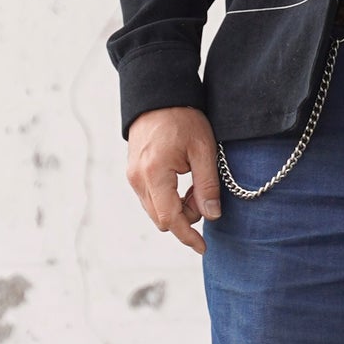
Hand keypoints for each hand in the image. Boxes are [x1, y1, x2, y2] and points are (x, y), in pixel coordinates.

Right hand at [125, 106, 220, 254]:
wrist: (158, 96)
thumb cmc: (182, 118)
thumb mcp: (203, 150)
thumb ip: (207, 185)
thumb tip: (211, 215)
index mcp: (154, 174)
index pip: (170, 219)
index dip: (188, 236)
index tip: (203, 247)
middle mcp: (137, 179)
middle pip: (161, 219)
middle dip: (186, 218)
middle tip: (204, 197)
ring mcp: (132, 177)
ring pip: (155, 210)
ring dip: (177, 208)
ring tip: (195, 185)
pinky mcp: (133, 173)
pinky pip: (151, 198)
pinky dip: (168, 199)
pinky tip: (183, 183)